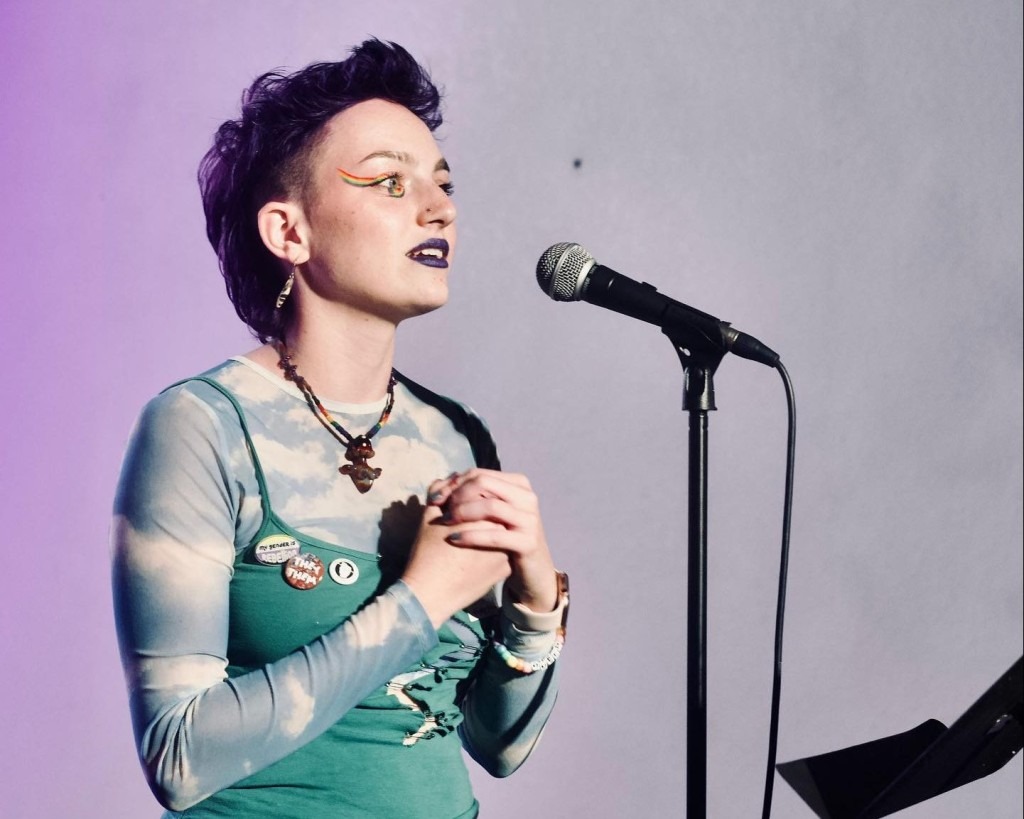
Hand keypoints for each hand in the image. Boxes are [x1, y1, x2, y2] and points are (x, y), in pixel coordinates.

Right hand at [401, 501, 510, 628]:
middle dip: (478, 507)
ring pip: (500, 529)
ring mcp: (506, 551)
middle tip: (458, 517)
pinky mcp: (505, 568)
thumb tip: (451, 480)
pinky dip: (488, 545)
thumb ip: (441, 491)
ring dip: (486, 525)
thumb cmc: (427, 553)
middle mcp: (502, 530)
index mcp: (485, 514)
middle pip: (495, 510)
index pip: (483, 492)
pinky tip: (472, 552)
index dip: (465, 493)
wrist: (431, 594)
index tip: (451, 504)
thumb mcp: (430, 516)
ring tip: (466, 532)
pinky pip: (500, 549)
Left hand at [427, 469, 557, 613]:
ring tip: (445, 522)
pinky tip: (453, 540)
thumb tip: (438, 482)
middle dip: (457, 494)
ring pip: (490, 505)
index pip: (479, 474)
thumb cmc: (503, 539)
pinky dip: (471, 535)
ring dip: (462, 511)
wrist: (532, 570)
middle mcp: (527, 497)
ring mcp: (530, 519)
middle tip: (439, 509)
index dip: (454, 483)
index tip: (435, 498)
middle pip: (484, 483)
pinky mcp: (528, 543)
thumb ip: (469, 496)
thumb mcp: (488, 514)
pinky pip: (495, 535)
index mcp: (518, 484)